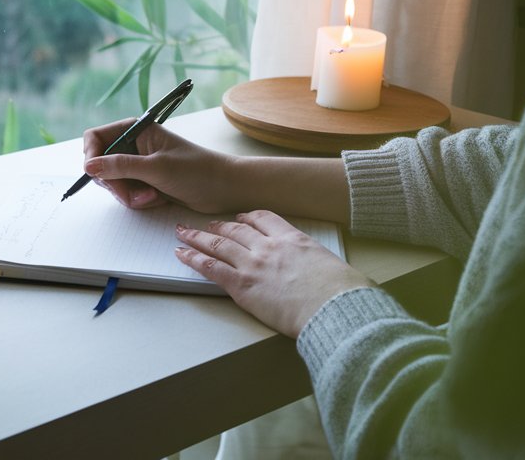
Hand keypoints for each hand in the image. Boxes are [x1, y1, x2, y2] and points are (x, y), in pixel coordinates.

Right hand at [82, 119, 234, 212]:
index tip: (96, 173)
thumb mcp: (155, 168)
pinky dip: (138, 200)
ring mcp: (138, 164)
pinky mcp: (145, 181)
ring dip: (129, 194)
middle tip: (132, 193)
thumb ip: (120, 167)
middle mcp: (134, 145)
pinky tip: (157, 198)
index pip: (96, 137)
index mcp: (136, 130)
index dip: (91, 155)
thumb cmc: (196, 171)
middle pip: (102, 164)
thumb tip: (89, 167)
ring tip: (152, 196)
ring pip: (113, 182)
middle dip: (115, 183)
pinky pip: (127, 193)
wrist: (224, 188)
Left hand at [175, 210, 373, 337]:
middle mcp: (269, 246)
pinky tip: (181, 254)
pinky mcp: (241, 285)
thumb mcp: (336, 268)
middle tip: (206, 224)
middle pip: (236, 229)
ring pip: (218, 244)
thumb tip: (331, 276)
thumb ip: (321, 267)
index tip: (239, 217)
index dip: (247, 217)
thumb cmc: (343, 293)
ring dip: (197, 237)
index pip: (264, 218)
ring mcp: (253, 264)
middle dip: (218, 226)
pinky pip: (210, 267)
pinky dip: (192, 259)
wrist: (334, 308)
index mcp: (294, 239)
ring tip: (183, 233)